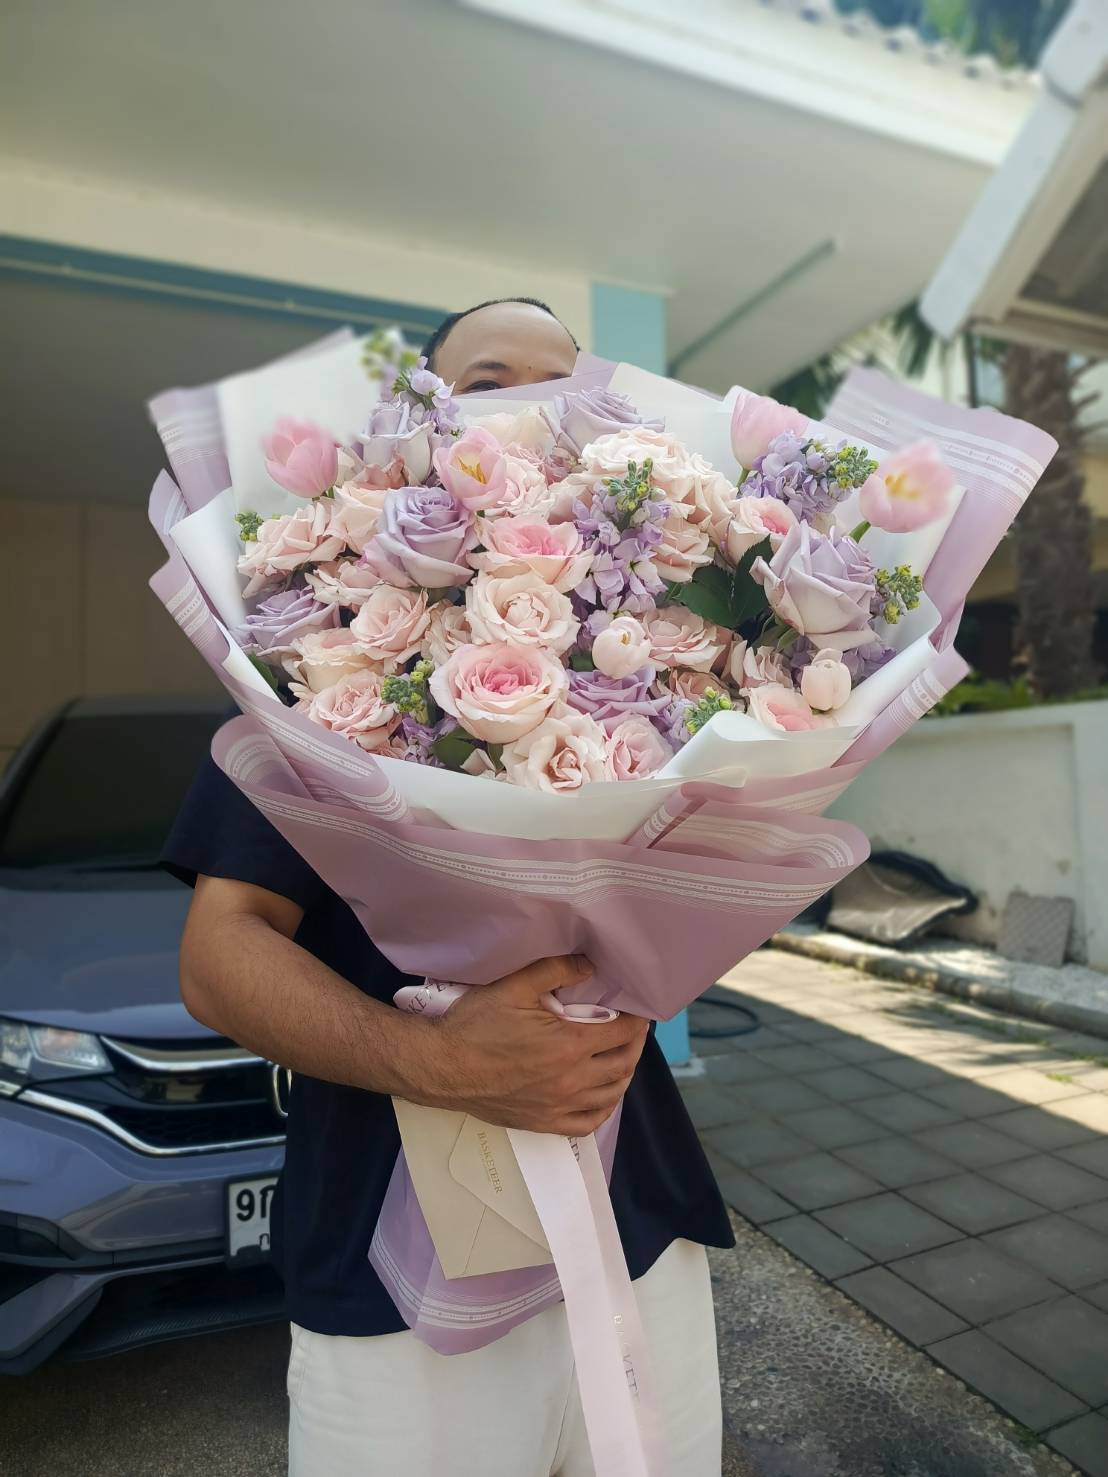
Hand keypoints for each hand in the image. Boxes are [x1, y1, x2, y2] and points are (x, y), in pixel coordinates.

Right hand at [413, 956, 648, 1135]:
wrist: (442, 1067)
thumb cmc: (476, 1024)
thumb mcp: (514, 986)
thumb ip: (556, 970)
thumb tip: (590, 965)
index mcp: (570, 1045)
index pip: (622, 1033)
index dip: (637, 1020)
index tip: (638, 1010)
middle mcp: (572, 1079)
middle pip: (623, 1064)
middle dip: (635, 1044)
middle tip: (633, 1029)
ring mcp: (559, 1106)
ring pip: (611, 1094)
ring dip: (624, 1074)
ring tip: (621, 1057)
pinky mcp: (544, 1122)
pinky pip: (588, 1122)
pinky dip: (604, 1108)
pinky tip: (603, 1095)